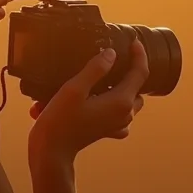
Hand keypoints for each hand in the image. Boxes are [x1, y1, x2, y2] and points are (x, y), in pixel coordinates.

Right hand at [27, 39, 148, 165]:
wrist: (51, 151)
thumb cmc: (60, 120)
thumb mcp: (74, 89)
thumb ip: (95, 69)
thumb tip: (111, 54)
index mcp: (121, 101)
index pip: (140, 73)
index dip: (139, 55)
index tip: (133, 41)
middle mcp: (124, 114)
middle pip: (137, 88)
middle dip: (130, 73)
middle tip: (117, 59)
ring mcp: (117, 125)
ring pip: (129, 102)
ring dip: (122, 89)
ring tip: (105, 79)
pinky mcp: (107, 131)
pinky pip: (119, 116)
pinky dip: (114, 106)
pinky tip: (99, 101)